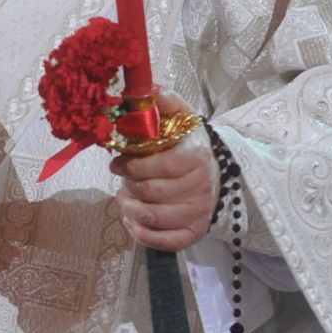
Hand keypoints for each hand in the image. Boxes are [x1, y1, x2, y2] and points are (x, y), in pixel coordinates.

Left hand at [109, 89, 214, 251]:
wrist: (214, 172)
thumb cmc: (189, 144)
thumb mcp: (182, 118)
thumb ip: (167, 102)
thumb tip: (149, 91)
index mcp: (196, 157)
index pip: (160, 166)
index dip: (133, 166)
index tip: (116, 163)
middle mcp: (201, 187)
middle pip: (153, 192)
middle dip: (129, 186)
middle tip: (121, 179)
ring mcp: (198, 213)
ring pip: (155, 217)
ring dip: (130, 209)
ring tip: (123, 198)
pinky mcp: (194, 233)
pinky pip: (165, 242)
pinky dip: (141, 234)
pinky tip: (130, 220)